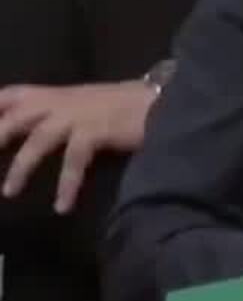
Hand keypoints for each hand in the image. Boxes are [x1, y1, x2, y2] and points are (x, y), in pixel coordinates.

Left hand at [0, 81, 156, 212]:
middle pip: (16, 115)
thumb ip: (68, 114)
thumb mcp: (92, 104)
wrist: (169, 103)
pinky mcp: (98, 129)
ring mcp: (82, 114)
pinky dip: (67, 184)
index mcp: (62, 94)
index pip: (14, 94)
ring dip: (21, 167)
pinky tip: (63, 206)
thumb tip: (42, 134)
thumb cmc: (134, 106)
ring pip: (39, 139)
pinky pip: (74, 159)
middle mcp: (65, 101)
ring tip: (9, 192)